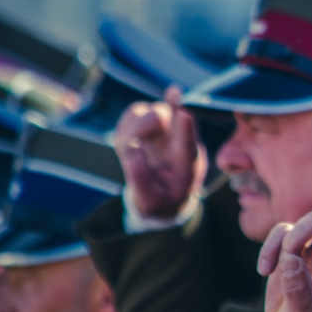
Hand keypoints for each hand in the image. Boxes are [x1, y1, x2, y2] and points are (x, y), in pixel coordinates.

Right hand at [114, 86, 206, 218]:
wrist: (162, 200)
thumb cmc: (160, 203)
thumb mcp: (150, 202)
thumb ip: (141, 179)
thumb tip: (133, 150)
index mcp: (187, 164)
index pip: (186, 141)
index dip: (184, 125)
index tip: (182, 109)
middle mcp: (178, 141)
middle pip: (162, 116)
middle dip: (142, 126)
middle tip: (130, 147)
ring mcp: (164, 130)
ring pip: (145, 110)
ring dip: (130, 128)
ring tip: (128, 151)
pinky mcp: (149, 125)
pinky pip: (134, 112)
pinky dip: (125, 126)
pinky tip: (128, 146)